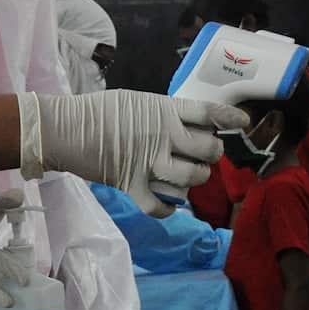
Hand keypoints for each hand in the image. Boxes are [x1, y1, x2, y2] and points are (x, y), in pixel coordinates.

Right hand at [17, 90, 247, 217]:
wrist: (66, 129)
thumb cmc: (100, 110)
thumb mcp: (137, 101)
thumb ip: (165, 113)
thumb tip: (188, 125)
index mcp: (163, 111)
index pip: (207, 113)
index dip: (228, 118)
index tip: (242, 122)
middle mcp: (162, 137)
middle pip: (208, 150)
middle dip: (211, 154)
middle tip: (202, 153)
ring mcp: (149, 163)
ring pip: (192, 178)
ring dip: (193, 179)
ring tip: (185, 174)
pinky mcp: (133, 186)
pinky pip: (162, 207)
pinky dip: (168, 208)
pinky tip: (166, 200)